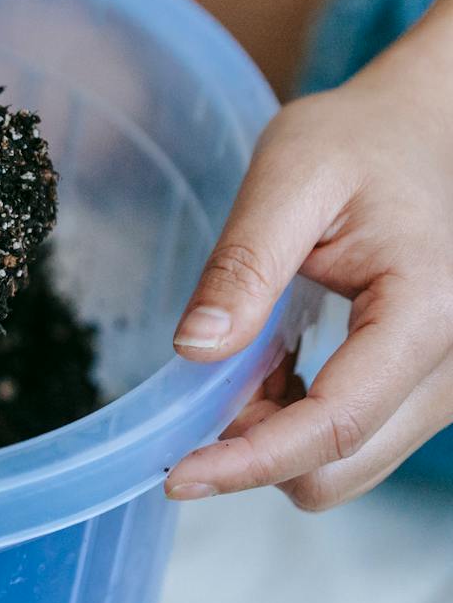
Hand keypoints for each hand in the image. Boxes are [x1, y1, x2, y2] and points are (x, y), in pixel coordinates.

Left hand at [165, 0, 452, 508]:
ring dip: (278, 435)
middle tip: (202, 386)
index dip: (248, 460)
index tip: (176, 474)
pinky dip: (302, 418)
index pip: (334, 423)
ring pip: (349, 462)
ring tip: (246, 358)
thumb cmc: (360, 139)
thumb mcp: (289, 176)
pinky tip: (275, 362)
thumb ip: (244, 266)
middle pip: (342, 465)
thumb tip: (195, 350)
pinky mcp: (432, 383)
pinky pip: (360, 436)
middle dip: (257, 449)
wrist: (425, 128)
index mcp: (428, 312)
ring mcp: (451, 381)